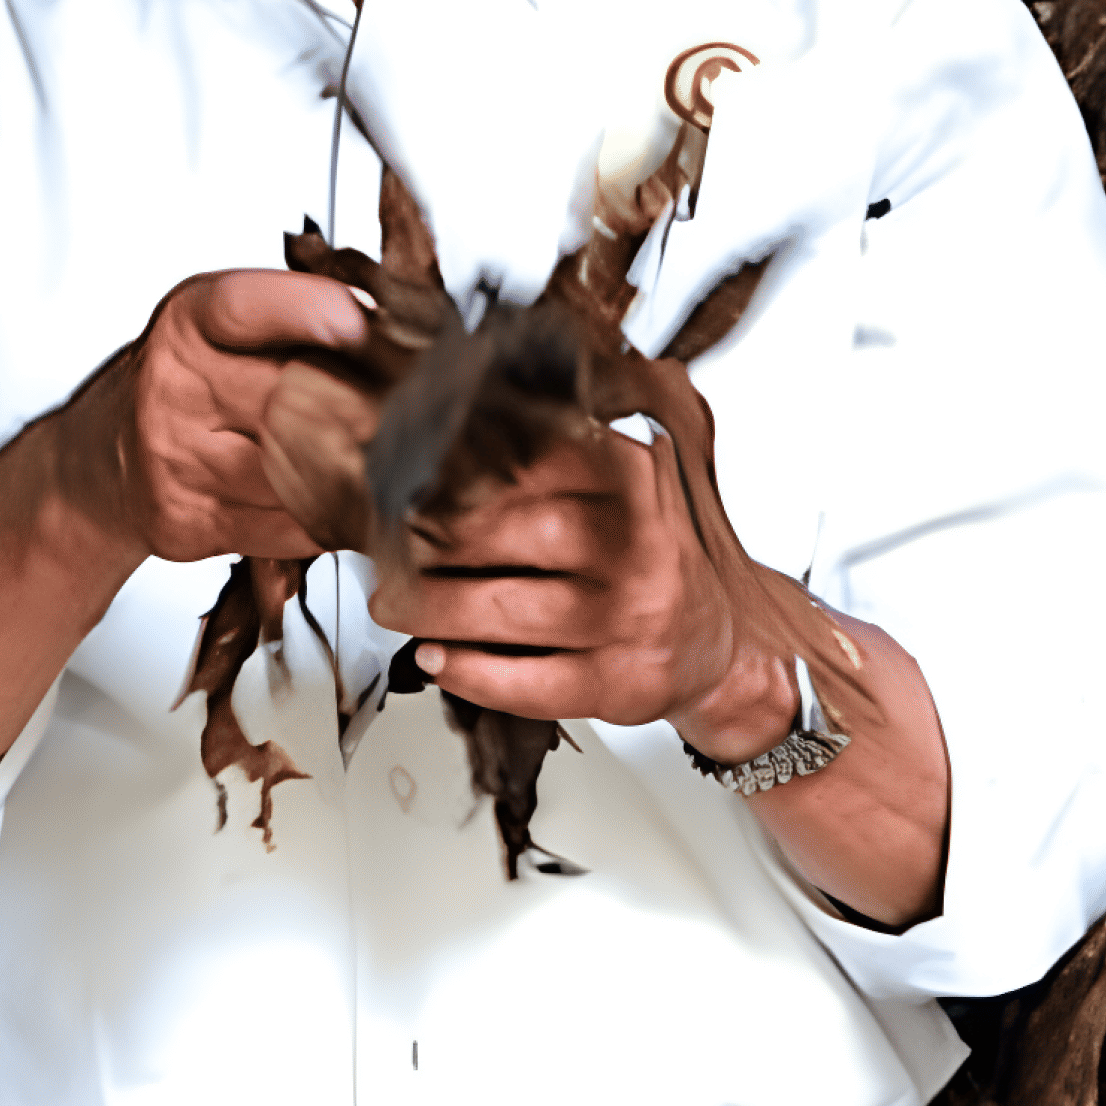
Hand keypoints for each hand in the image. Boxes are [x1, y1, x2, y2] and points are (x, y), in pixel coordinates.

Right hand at [63, 268, 369, 563]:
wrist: (108, 458)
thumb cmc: (188, 384)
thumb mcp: (227, 327)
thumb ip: (300, 321)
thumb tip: (397, 326)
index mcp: (190, 322)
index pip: (251, 307)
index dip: (315, 312)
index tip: (368, 324)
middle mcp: (175, 387)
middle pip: (291, 400)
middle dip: (366, 408)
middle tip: (420, 410)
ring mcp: (176, 460)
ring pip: (298, 474)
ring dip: (357, 474)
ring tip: (389, 462)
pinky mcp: (188, 522)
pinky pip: (288, 528)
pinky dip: (329, 519)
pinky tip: (337, 500)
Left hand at [364, 423, 795, 751]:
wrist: (720, 643)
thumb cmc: (649, 558)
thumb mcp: (625, 485)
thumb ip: (559, 452)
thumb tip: (456, 422)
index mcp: (634, 480)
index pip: (538, 460)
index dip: (462, 468)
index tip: (409, 472)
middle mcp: (639, 545)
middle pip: (518, 533)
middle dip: (437, 539)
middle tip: (386, 542)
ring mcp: (631, 618)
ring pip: (510, 611)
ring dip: (434, 608)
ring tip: (390, 602)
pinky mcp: (620, 683)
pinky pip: (531, 682)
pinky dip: (473, 672)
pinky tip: (436, 658)